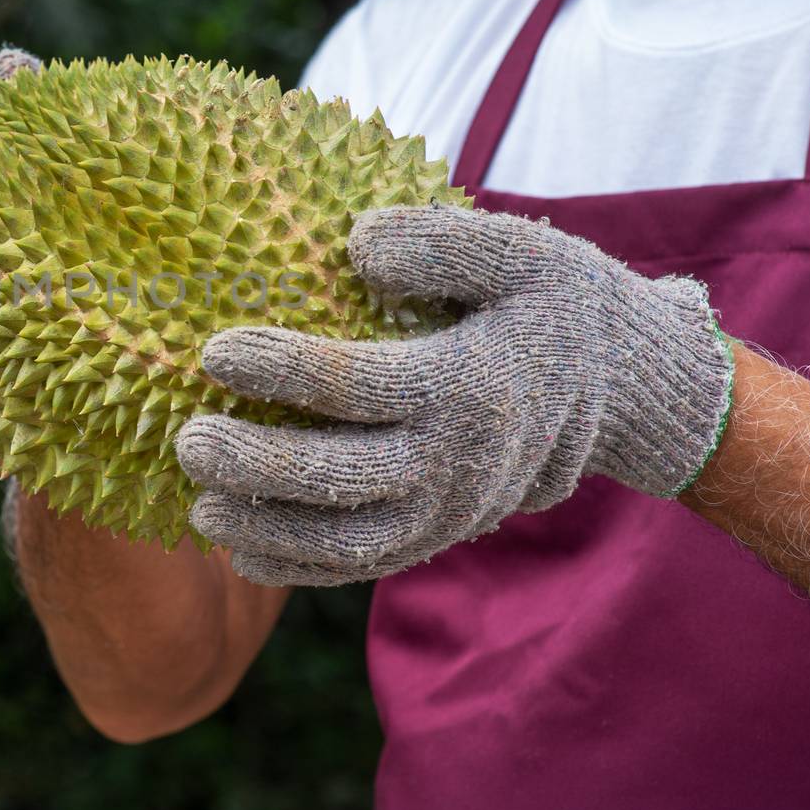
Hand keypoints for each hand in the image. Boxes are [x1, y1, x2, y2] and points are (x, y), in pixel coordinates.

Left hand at [174, 205, 734, 586]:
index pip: (358, 385)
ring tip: (199, 505)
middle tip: (187, 438)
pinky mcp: (441, 533)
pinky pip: (365, 565)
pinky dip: (302, 567)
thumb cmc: (556, 305)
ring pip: (348, 541)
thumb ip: (441, 242)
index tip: (214, 349)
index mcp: (472, 386)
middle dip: (257, 465)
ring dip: (268, 530)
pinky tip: (241, 550)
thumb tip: (356, 243)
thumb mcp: (520, 251)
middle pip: (342, 478)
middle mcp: (460, 462)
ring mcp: (452, 510)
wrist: (622, 392)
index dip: (282, 370)